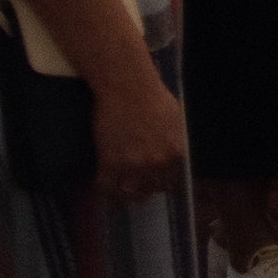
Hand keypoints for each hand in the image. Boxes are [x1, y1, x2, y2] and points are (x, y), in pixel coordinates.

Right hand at [91, 51, 188, 201]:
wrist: (127, 85)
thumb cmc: (152, 95)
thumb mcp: (176, 119)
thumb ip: (176, 141)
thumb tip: (174, 153)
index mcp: (175, 153)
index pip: (169, 182)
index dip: (159, 183)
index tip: (151, 182)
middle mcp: (156, 164)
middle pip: (148, 190)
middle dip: (141, 188)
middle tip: (132, 185)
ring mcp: (132, 166)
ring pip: (127, 193)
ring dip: (122, 192)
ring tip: (117, 187)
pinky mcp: (109, 163)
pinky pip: (106, 187)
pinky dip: (103, 188)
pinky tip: (101, 182)